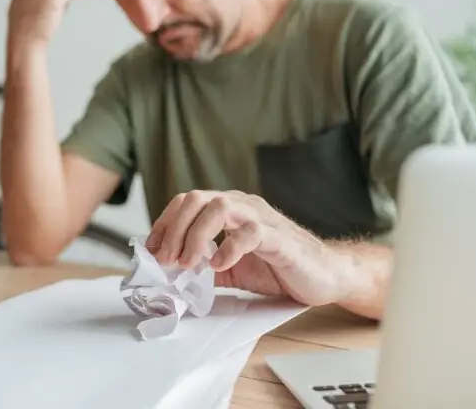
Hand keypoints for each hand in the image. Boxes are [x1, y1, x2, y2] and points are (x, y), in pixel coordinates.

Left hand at [145, 190, 354, 305]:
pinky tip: (218, 265)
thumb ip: (202, 266)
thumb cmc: (277, 268)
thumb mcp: (229, 269)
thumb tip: (168, 274)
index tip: (151, 251)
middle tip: (167, 260)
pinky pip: (250, 232)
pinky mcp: (279, 238)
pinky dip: (228, 248)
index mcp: (229, 209)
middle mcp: (243, 205)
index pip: (186, 202)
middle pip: (197, 199)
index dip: (164, 224)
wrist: (324, 276)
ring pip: (219, 207)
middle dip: (174, 229)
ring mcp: (261, 218)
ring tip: (188, 263)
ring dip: (195, 236)